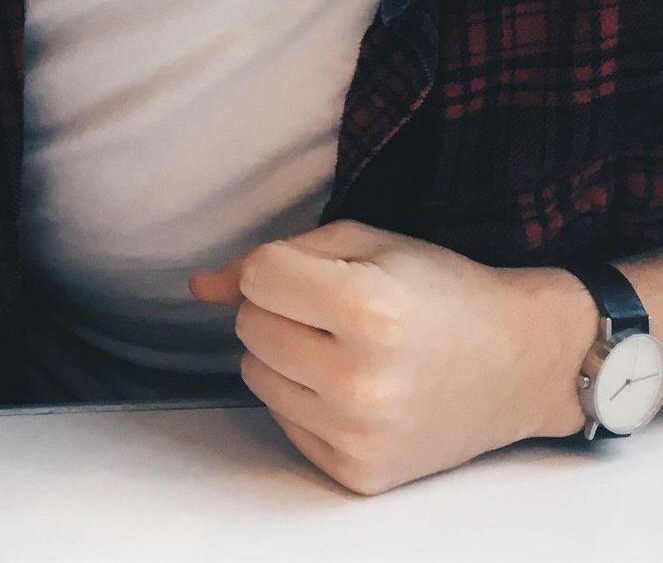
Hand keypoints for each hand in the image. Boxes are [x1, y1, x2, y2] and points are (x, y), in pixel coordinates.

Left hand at [190, 221, 592, 494]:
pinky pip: (281, 421)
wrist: (519, 362)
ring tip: (343, 348)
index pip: (258, 277)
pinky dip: (304, 399)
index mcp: (368, 310)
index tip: (323, 272)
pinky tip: (354, 388)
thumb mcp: (363, 243)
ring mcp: (361, 436)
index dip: (282, 266)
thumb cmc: (438, 290)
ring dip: (284, 354)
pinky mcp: (359, 474)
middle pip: (249, 327)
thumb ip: (272, 256)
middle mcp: (362, 381)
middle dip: (279, 309)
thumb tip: (198, 287)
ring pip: (255, 374)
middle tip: (336, 312)